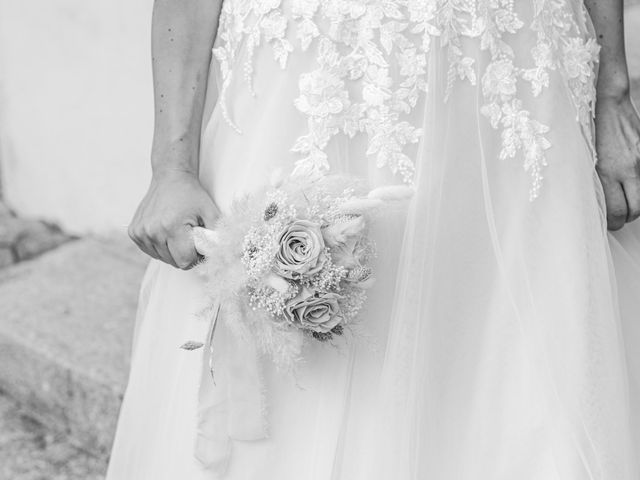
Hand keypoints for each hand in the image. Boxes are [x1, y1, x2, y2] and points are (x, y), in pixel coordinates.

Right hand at [128, 169, 219, 268]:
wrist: (170, 177)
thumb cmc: (191, 195)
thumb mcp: (210, 212)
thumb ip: (217, 236)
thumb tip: (220, 253)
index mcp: (171, 227)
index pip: (184, 261)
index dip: (195, 257)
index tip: (199, 244)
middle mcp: (152, 232)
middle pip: (173, 262)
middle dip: (185, 254)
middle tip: (189, 236)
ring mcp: (140, 233)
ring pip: (162, 258)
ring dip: (172, 250)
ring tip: (177, 231)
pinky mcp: (134, 232)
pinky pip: (151, 251)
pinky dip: (160, 246)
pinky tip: (166, 231)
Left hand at [595, 93, 639, 229]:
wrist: (608, 105)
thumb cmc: (588, 132)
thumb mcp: (584, 160)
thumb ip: (594, 183)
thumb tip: (597, 204)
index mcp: (607, 172)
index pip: (617, 211)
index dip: (614, 222)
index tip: (608, 222)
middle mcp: (628, 168)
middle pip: (636, 209)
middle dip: (627, 217)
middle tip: (617, 216)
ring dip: (636, 203)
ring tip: (624, 201)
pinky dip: (639, 186)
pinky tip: (630, 184)